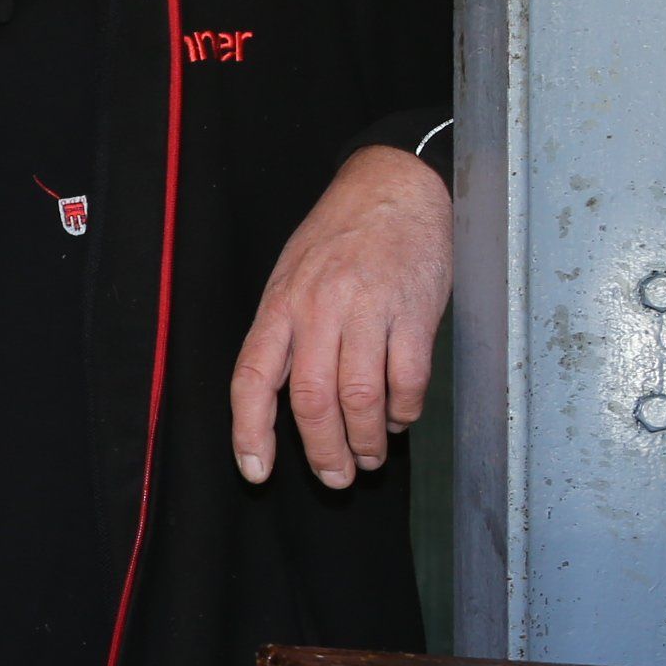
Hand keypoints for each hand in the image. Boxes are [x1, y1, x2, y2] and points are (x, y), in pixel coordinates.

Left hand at [231, 144, 450, 489]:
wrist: (393, 187)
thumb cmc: (337, 239)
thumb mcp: (292, 278)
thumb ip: (286, 336)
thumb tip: (285, 404)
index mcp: (280, 305)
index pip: (253, 378)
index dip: (250, 431)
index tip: (257, 472)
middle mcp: (318, 308)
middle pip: (313, 400)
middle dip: (324, 451)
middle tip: (336, 478)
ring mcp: (368, 308)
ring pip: (361, 397)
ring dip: (368, 440)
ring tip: (370, 457)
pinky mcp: (415, 310)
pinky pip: (408, 377)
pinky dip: (405, 410)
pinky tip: (402, 419)